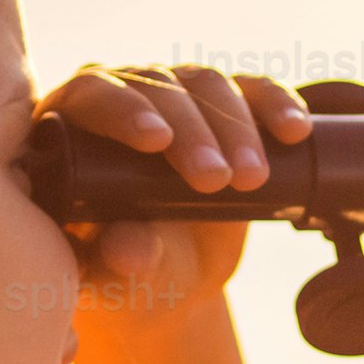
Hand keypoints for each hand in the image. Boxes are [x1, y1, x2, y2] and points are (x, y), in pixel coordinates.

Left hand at [41, 61, 314, 333]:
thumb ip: (117, 262)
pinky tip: (294, 129)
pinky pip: (251, 90)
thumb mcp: (117, 278)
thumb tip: (128, 249)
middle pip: (154, 86)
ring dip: (235, 125)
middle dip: (191, 131)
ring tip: (254, 177)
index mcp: (69, 127)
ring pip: (204, 82)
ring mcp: (172, 97)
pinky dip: (275, 103)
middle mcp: (119, 98)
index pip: (90, 97)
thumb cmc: (123, 276)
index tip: (157, 142)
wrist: (170, 280)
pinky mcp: (221, 107)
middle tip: (216, 181)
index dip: (123, 111)